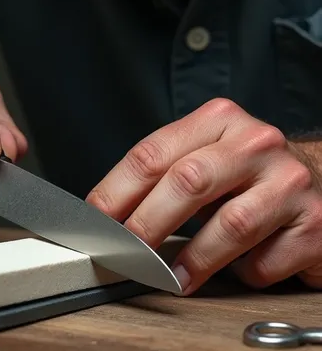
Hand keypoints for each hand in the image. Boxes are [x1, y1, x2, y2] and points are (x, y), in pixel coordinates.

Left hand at [86, 98, 321, 293]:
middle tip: (125, 254)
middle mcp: (256, 142)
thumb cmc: (252, 172)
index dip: (116, 191)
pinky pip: (264, 260)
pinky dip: (244, 272)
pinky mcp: (314, 222)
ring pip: (229, 225)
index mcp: (219, 119)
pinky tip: (239, 267)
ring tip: (173, 278)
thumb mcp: (209, 155)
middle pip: (187, 181)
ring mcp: (289, 180)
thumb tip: (111, 215)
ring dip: (193, 260)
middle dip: (146, 225)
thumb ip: (167, 173)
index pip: (154, 152)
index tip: (95, 222)